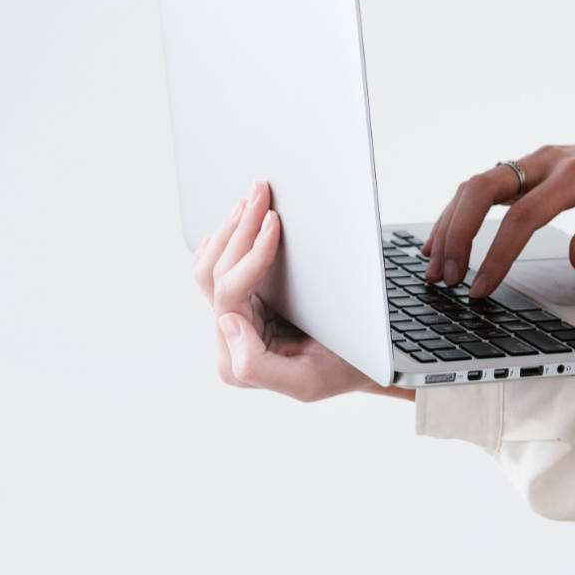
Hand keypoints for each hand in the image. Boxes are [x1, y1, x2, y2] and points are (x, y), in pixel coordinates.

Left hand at [193, 178, 377, 400]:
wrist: (363, 366)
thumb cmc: (343, 369)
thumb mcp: (306, 382)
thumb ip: (255, 364)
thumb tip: (227, 321)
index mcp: (238, 359)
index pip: (230, 294)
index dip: (250, 253)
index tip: (275, 221)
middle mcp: (230, 337)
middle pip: (214, 273)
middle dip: (238, 228)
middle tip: (261, 191)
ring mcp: (235, 318)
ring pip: (211, 266)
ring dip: (231, 228)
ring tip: (253, 198)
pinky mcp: (247, 302)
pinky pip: (222, 266)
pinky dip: (229, 239)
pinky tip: (242, 218)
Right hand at [421, 134, 574, 298]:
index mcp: (574, 175)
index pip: (523, 215)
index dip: (497, 254)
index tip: (480, 289)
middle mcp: (545, 162)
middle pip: (484, 187)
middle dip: (457, 232)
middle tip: (445, 277)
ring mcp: (531, 162)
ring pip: (475, 184)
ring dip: (450, 224)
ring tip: (436, 268)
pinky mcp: (523, 168)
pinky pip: (481, 186)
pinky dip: (458, 212)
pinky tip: (442, 239)